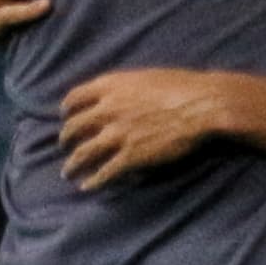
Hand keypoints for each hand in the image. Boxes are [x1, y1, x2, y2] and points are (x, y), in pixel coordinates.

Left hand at [58, 69, 237, 189]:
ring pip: (83, 153)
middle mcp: (107, 109)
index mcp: (110, 86)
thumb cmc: (182, 86)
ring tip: (67, 173)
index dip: (67, 108)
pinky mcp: (130, 156)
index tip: (65, 115)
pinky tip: (88, 186)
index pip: (76, 96)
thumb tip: (118, 95)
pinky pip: (105, 172)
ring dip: (72, 164)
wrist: (201, 105)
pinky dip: (94, 181)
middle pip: (74, 127)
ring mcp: (117, 134)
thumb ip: (125, 88)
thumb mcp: (146, 78)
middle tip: (64, 147)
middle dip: (65, 139)